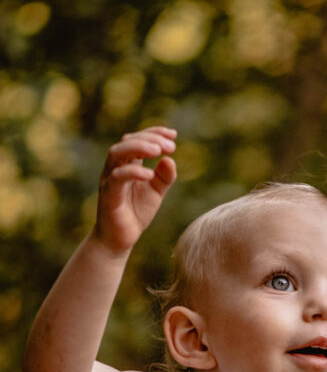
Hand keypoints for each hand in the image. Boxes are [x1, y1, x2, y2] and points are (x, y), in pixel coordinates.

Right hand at [93, 126, 176, 253]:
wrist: (120, 238)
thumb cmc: (136, 212)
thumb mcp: (156, 192)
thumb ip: (164, 176)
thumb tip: (170, 159)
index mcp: (127, 163)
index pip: (137, 139)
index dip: (154, 133)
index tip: (173, 134)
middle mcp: (115, 167)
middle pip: (127, 141)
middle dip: (150, 139)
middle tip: (170, 146)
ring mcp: (109, 179)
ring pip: (117, 153)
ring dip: (138, 148)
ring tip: (158, 150)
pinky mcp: (108, 195)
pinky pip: (117, 177)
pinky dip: (133, 172)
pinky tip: (149, 174)